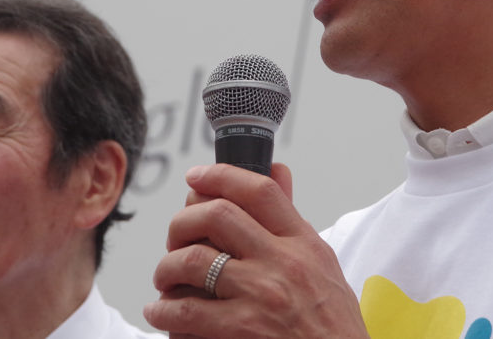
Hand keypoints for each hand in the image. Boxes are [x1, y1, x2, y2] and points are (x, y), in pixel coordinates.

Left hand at [143, 162, 369, 337]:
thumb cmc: (332, 324)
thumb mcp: (322, 265)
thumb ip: (291, 220)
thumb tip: (277, 170)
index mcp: (303, 244)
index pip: (260, 191)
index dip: (220, 175)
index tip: (196, 176)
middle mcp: (283, 263)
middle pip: (218, 214)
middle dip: (183, 221)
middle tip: (174, 237)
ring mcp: (262, 295)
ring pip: (193, 260)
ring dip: (167, 267)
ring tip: (164, 277)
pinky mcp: (243, 330)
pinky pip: (187, 311)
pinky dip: (164, 309)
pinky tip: (160, 311)